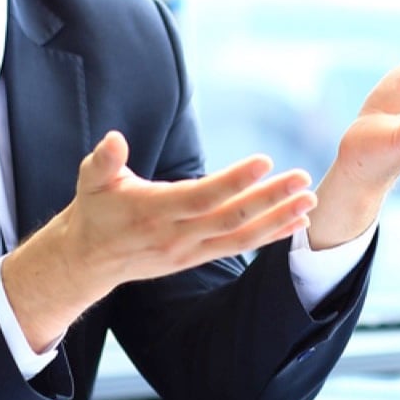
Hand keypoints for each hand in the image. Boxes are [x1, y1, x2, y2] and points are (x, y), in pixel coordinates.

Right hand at [2, 131, 316, 348]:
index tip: (264, 161)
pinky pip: (238, 247)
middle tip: (303, 178)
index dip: (233, 181)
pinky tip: (297, 222)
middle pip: (231, 218)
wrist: (89, 260)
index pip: (201, 197)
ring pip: (241, 237)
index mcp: (153, 211)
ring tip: (310, 200)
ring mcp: (189, 251)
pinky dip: (269, 236)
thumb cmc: (95, 209)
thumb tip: (114, 140)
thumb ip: (104, 160)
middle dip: (270, 199)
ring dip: (278, 220)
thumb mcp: (91, 180)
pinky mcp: (197, 258)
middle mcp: (176, 236)